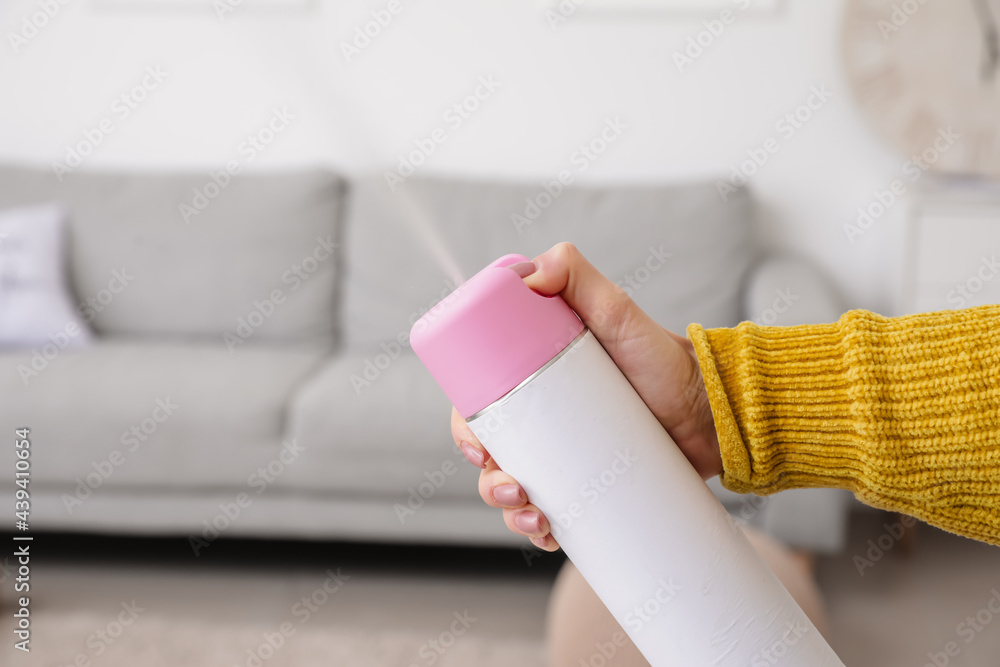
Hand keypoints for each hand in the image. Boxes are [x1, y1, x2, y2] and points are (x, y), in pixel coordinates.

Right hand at [450, 242, 720, 550]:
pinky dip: (538, 530)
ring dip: (507, 511)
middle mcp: (542, 417)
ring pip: (512, 488)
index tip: (478, 447)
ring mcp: (563, 453)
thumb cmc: (664, 359)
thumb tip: (527, 275)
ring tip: (536, 518)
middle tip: (513, 487)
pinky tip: (549, 535)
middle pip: (491, 454)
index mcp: (532, 378)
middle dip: (487, 479)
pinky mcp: (586, 484)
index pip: (480, 404)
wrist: (713, 415)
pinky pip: (548, 513)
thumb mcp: (618, 312)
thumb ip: (577, 276)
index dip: (466, 429)